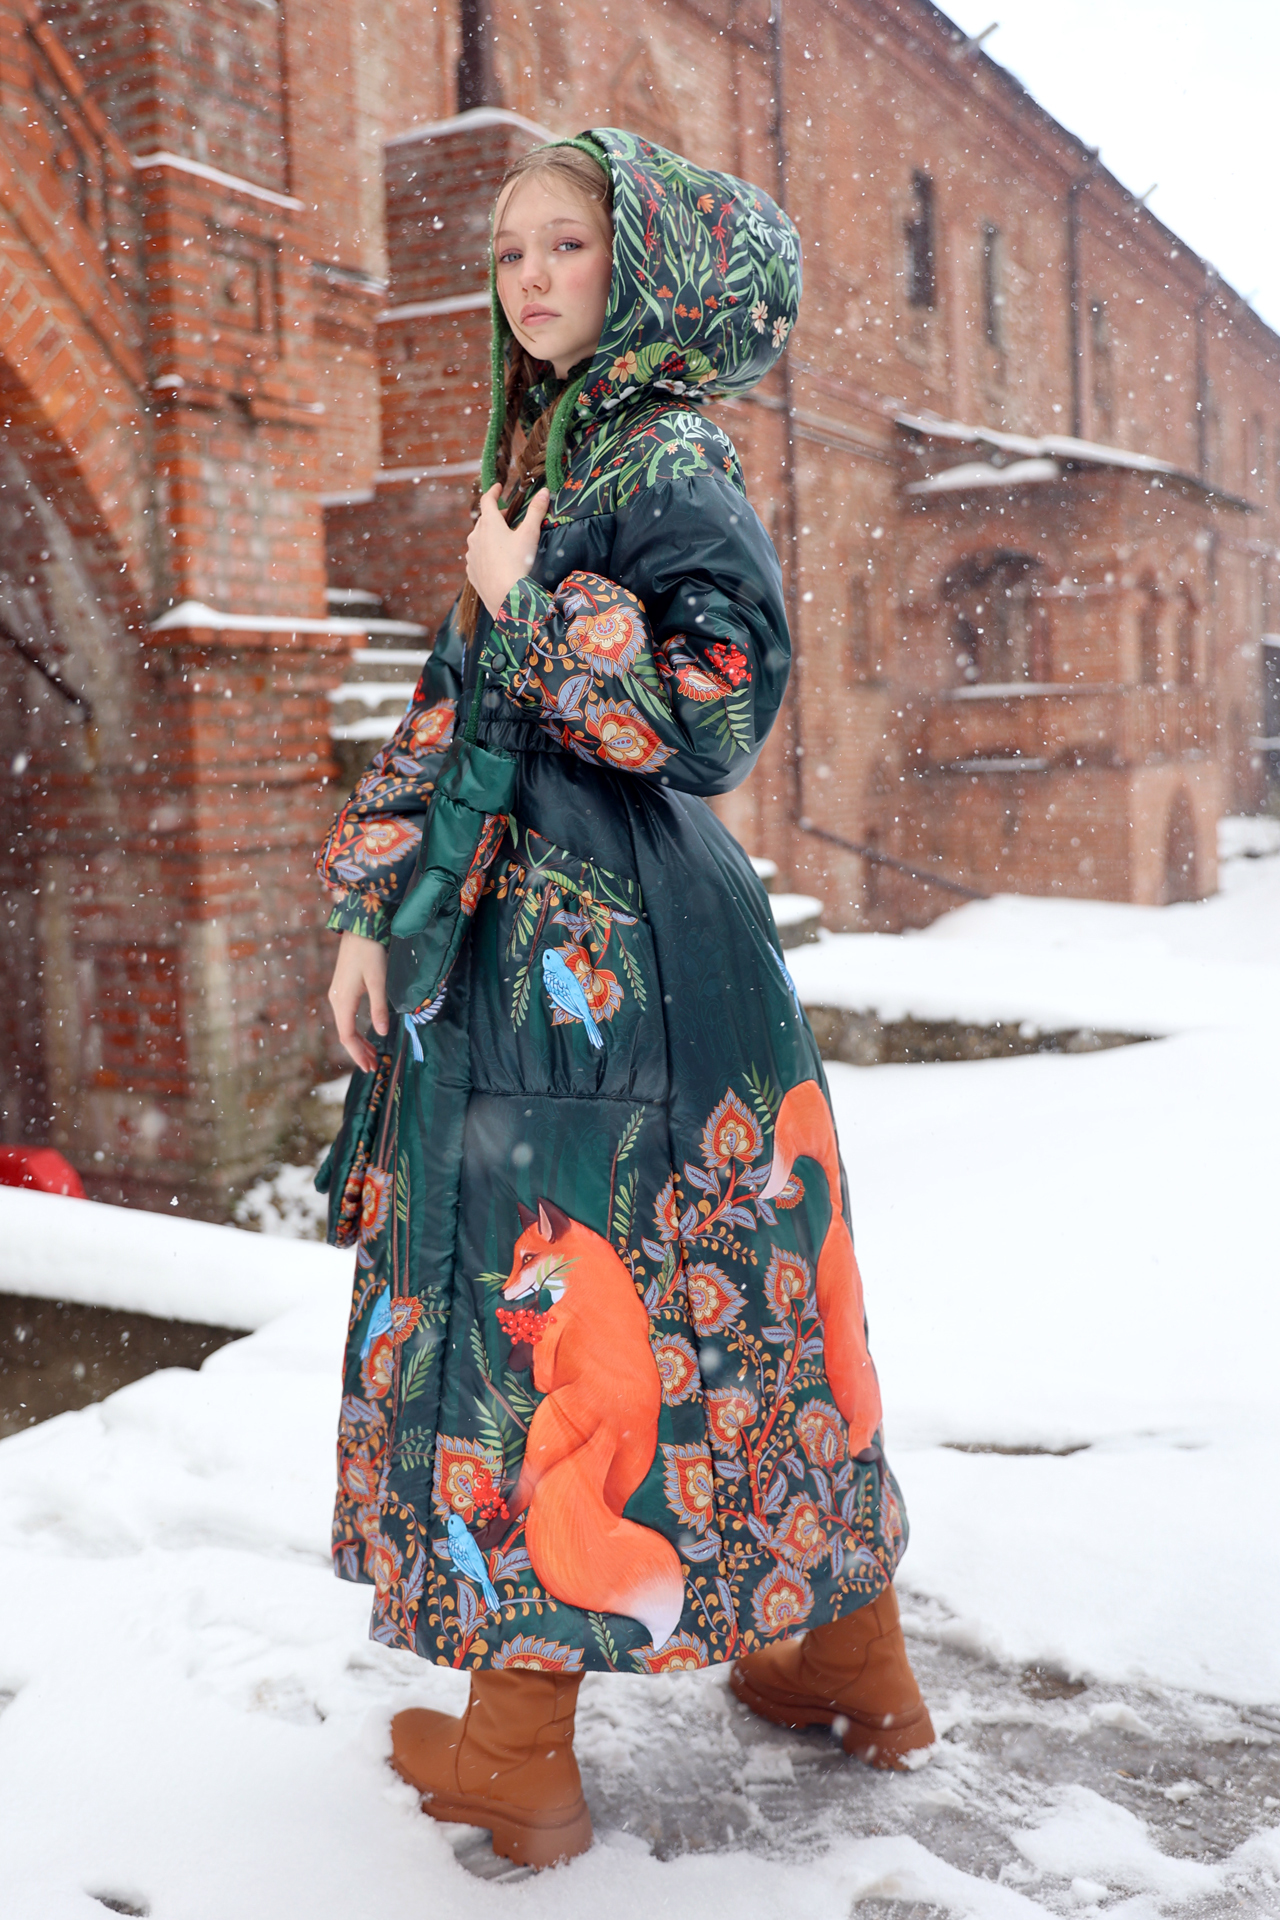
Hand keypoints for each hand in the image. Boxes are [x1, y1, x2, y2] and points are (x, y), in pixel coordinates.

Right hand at [327, 931, 388, 1071]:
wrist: (359, 928)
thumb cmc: (370, 952)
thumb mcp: (379, 981)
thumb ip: (379, 1008)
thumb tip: (381, 1034)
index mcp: (343, 1001)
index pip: (347, 1036)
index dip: (358, 1054)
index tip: (369, 1067)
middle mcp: (336, 1000)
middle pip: (345, 1033)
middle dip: (358, 1051)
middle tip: (373, 1065)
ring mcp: (337, 994)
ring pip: (345, 1025)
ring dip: (358, 1041)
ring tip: (372, 1054)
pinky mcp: (341, 988)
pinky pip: (346, 1015)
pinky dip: (355, 1029)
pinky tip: (365, 1033)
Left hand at [465, 484, 548, 617]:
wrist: (505, 596)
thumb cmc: (518, 562)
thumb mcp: (530, 535)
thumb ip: (536, 511)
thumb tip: (545, 491)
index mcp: (489, 524)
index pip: (488, 500)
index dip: (494, 491)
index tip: (498, 487)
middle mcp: (475, 536)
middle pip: (484, 520)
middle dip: (496, 516)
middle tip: (508, 518)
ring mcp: (471, 555)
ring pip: (479, 539)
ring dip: (489, 536)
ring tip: (502, 541)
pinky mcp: (471, 571)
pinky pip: (477, 557)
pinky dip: (485, 554)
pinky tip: (495, 561)